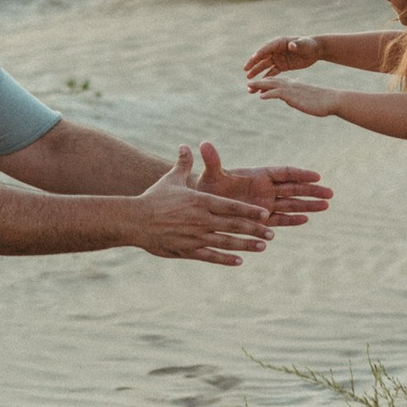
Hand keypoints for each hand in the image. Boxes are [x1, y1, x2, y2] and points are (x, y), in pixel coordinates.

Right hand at [131, 149, 286, 263]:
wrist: (135, 220)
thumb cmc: (154, 198)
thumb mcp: (171, 179)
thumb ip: (183, 164)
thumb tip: (186, 146)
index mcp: (200, 201)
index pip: (231, 206)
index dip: (249, 211)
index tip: (265, 214)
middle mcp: (201, 219)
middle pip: (234, 225)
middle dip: (254, 230)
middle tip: (271, 234)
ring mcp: (195, 236)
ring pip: (226, 242)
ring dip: (246, 245)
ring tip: (262, 247)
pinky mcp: (187, 250)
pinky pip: (211, 256)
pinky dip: (226, 259)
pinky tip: (238, 260)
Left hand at [194, 142, 332, 217]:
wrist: (205, 203)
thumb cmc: (207, 186)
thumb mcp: (211, 174)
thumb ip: (212, 161)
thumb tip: (203, 144)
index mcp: (258, 175)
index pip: (284, 173)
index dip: (300, 174)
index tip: (316, 176)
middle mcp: (265, 189)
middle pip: (293, 188)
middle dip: (311, 191)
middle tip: (330, 193)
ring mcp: (265, 204)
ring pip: (291, 204)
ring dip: (307, 205)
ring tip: (326, 206)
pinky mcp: (261, 218)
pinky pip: (280, 219)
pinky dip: (292, 219)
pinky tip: (305, 220)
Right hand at [242, 35, 319, 86]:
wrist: (316, 50)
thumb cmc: (310, 45)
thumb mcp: (304, 45)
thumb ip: (297, 45)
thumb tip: (291, 46)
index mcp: (279, 43)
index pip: (267, 49)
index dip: (259, 54)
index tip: (252, 61)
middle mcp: (276, 50)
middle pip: (262, 58)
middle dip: (254, 64)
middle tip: (246, 70)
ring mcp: (278, 58)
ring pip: (265, 66)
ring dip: (257, 73)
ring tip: (249, 80)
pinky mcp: (282, 65)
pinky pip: (272, 73)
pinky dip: (266, 79)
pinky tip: (261, 86)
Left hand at [248, 74, 342, 122]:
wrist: (331, 100)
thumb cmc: (322, 101)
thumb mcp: (308, 97)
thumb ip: (299, 96)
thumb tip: (295, 98)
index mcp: (295, 85)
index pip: (278, 81)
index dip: (267, 83)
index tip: (258, 85)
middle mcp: (292, 85)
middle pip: (272, 81)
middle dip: (259, 83)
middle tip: (248, 85)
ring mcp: (292, 90)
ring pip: (272, 85)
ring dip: (259, 86)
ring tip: (249, 87)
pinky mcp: (294, 96)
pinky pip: (278, 93)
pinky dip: (269, 94)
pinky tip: (261, 97)